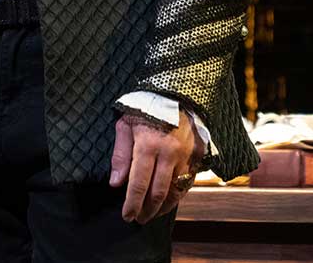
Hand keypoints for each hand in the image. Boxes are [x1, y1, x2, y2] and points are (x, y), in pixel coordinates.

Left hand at [109, 108, 197, 223]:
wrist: (175, 93)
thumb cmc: (146, 108)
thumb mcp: (125, 125)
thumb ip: (120, 155)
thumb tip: (116, 183)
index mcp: (148, 145)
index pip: (138, 184)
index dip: (132, 204)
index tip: (127, 216)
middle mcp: (168, 153)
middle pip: (158, 192)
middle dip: (147, 210)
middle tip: (139, 219)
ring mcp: (185, 155)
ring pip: (175, 191)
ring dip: (163, 207)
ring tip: (153, 214)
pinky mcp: (196, 156)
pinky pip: (187, 182)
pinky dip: (178, 195)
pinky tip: (170, 201)